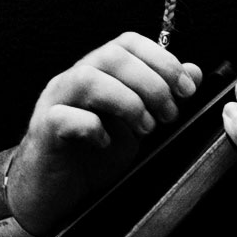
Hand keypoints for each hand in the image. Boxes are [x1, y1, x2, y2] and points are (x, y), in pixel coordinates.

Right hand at [7, 32, 200, 235]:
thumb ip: (163, 97)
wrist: (53, 194)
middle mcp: (75, 78)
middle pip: (112, 56)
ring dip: (126, 102)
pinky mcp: (43, 130)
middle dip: (150, 83)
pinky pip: (64, 116)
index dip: (162, 59)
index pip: (129, 42)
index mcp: (99, 71)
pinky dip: (92, 127)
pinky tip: (106, 143)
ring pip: (87, 78)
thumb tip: (193, 71)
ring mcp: (55, 101)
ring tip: (145, 129)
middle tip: (169, 115)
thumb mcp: (139, 126)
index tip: (186, 89)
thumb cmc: (93, 157)